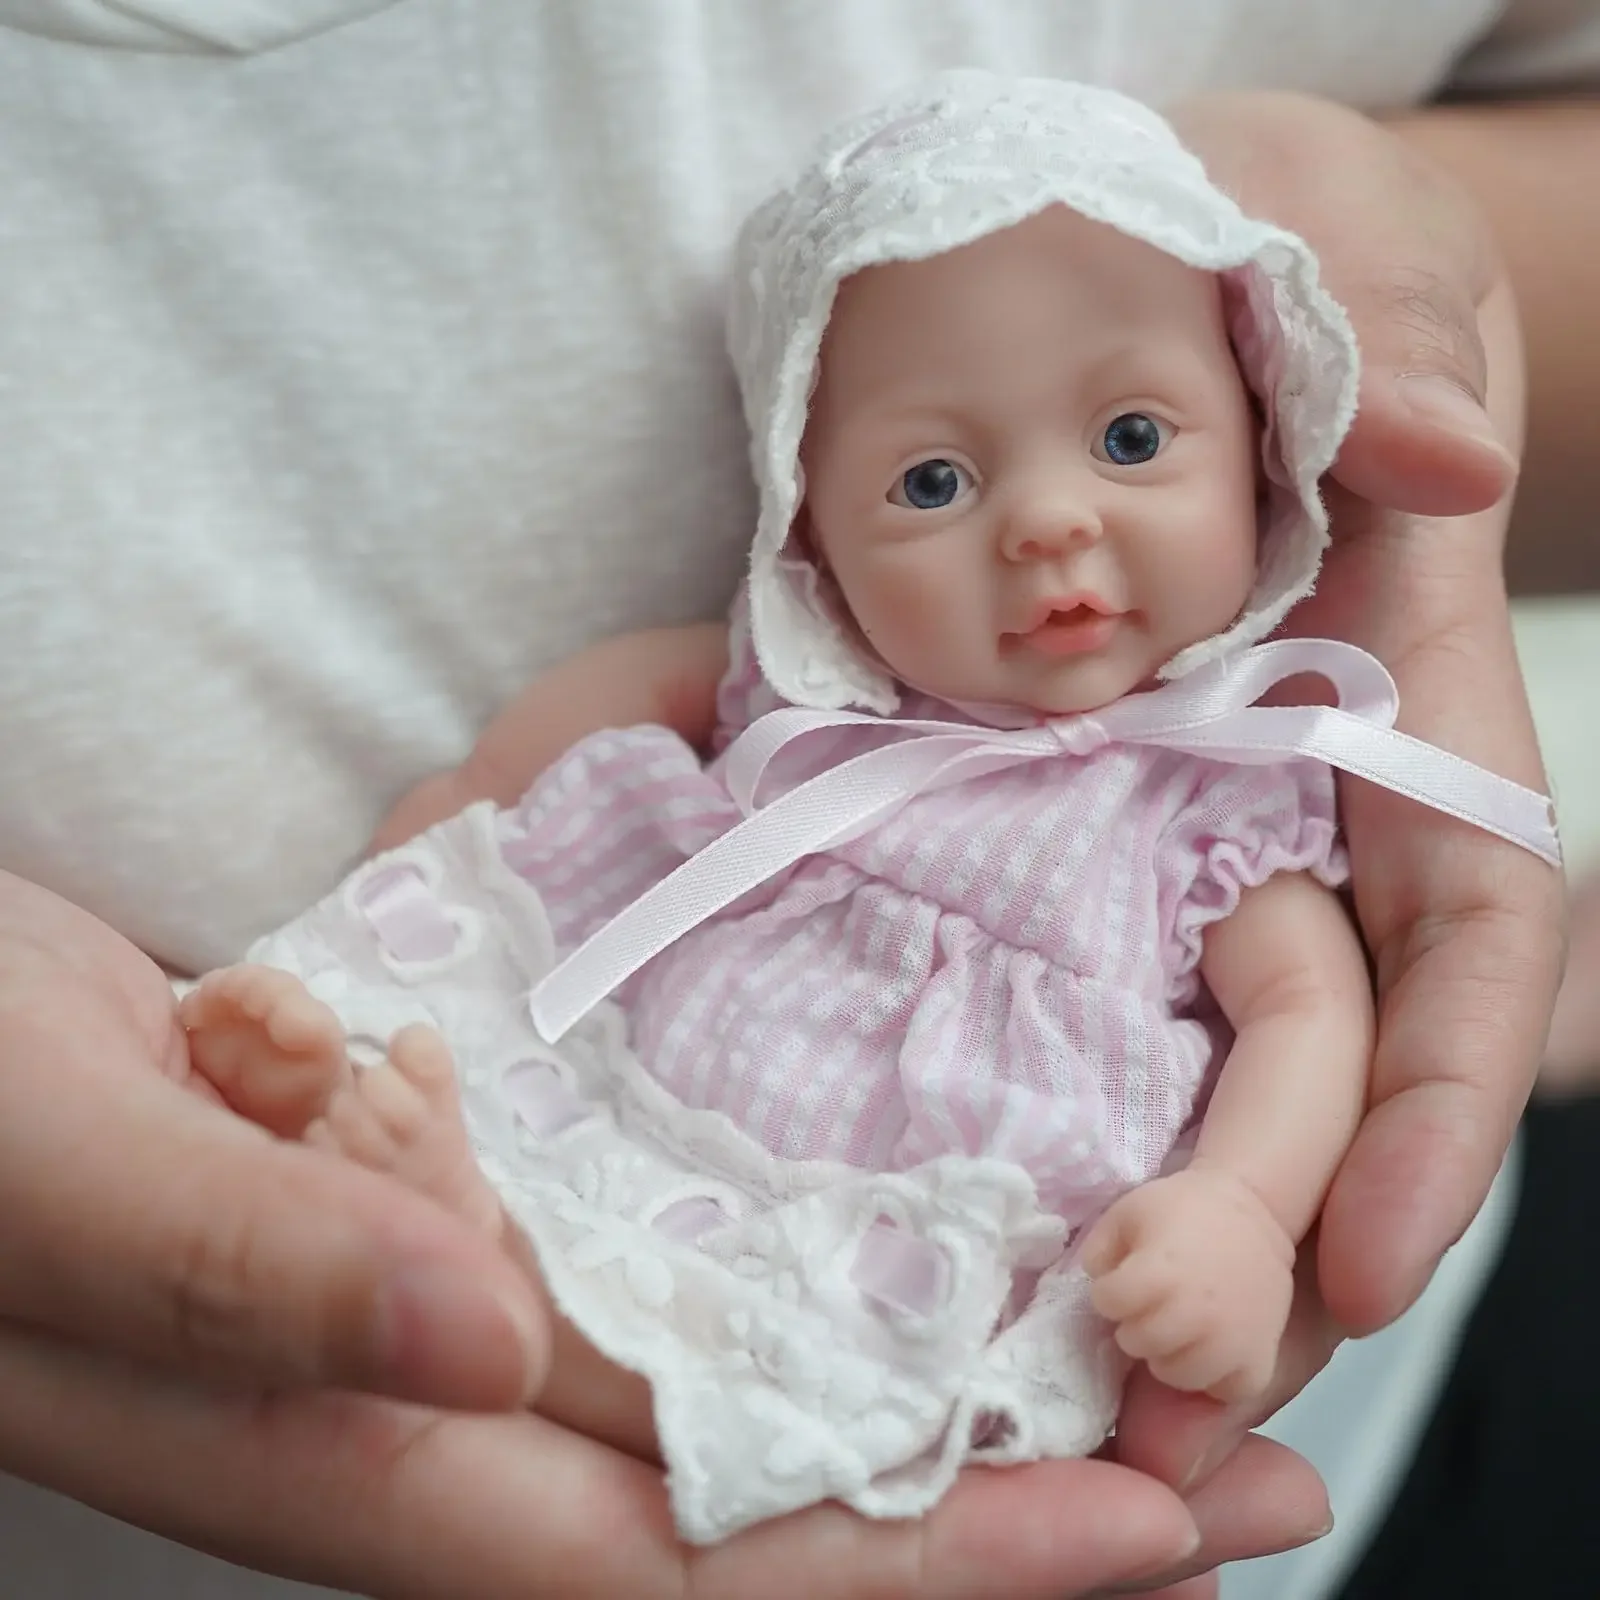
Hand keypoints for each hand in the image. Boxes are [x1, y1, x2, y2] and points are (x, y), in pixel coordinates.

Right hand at [0, 870, 1330, 1597]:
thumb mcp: (62, 1165)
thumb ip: (246, 1266)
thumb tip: (477, 1338)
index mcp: (358, 1445)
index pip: (688, 1560)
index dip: (927, 1570)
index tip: (1147, 1531)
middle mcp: (439, 1422)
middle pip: (761, 1521)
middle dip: (1002, 1524)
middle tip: (1229, 1477)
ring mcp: (456, 1339)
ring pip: (738, 1424)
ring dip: (933, 1419)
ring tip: (1128, 1383)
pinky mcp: (460, 1239)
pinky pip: (673, 1313)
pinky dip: (814, 1312)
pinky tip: (910, 1272)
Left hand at [1083, 1170, 1294, 1404]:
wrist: (1255, 1212)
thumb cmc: (1186, 1208)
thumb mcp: (1129, 1210)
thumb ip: (1100, 1247)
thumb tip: (1097, 1281)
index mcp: (1159, 1272)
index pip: (1107, 1303)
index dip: (1109, 1290)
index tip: (1125, 1278)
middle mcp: (1194, 1313)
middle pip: (1137, 1343)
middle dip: (1134, 1323)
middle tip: (1150, 1306)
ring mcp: (1230, 1342)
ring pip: (1177, 1375)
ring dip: (1169, 1354)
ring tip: (1178, 1329)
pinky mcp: (1259, 1359)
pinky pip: (1226, 1391)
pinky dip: (1216, 1376)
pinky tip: (1213, 1349)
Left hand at [1096, 92, 1566, 1593]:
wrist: (1137, 255)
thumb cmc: (1261, 247)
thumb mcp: (1335, 255)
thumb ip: (1392, 355)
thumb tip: (1437, 464)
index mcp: (1390, 698)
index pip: (1457, 929)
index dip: (1430, 1111)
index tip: (1366, 1267)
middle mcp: (1285, 796)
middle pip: (1310, 1052)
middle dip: (1263, 1232)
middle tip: (1170, 1405)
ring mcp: (1156, 821)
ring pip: (1182, 1058)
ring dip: (1146, 1230)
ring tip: (1069, 1397)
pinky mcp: (1031, 813)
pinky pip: (1035, 975)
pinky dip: (1021, 1109)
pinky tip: (967, 1238)